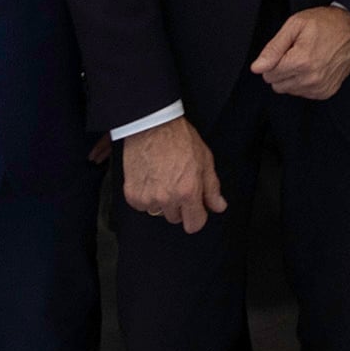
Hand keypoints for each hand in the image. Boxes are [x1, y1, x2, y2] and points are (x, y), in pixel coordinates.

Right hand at [121, 118, 226, 233]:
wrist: (152, 126)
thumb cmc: (179, 139)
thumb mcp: (205, 160)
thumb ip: (212, 188)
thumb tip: (218, 206)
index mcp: (188, 191)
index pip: (194, 224)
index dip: (197, 217)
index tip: (196, 210)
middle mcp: (167, 198)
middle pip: (176, 218)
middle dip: (179, 205)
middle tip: (177, 183)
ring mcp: (147, 197)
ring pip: (158, 211)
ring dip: (161, 201)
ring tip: (163, 178)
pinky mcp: (132, 194)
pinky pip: (141, 206)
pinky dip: (145, 196)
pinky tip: (150, 178)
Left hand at [249, 4, 349, 101]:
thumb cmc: (327, 23)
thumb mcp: (295, 25)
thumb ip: (273, 48)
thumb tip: (257, 67)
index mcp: (300, 61)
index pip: (267, 73)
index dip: (273, 59)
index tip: (286, 49)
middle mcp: (310, 78)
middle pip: (276, 84)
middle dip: (281, 69)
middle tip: (296, 53)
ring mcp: (320, 87)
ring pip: (289, 90)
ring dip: (293, 77)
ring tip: (307, 58)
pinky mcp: (327, 91)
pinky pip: (303, 93)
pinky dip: (304, 82)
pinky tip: (314, 67)